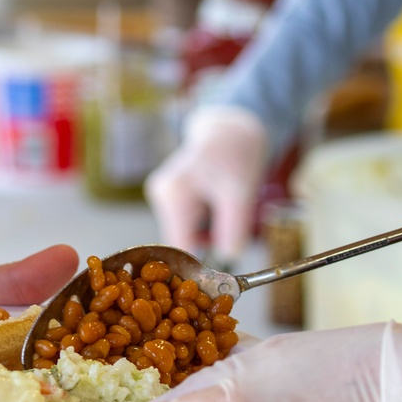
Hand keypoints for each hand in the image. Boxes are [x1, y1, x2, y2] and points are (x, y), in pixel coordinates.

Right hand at [144, 106, 267, 261]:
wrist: (231, 131)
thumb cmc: (236, 155)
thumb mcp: (241, 193)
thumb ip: (232, 229)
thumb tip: (227, 259)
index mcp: (173, 194)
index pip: (178, 245)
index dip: (197, 261)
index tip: (219, 269)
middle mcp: (160, 195)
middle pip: (179, 241)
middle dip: (205, 243)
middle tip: (230, 233)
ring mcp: (161, 196)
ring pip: (183, 233)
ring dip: (205, 233)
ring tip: (225, 211)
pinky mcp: (167, 197)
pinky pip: (185, 223)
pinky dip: (202, 224)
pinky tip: (215, 207)